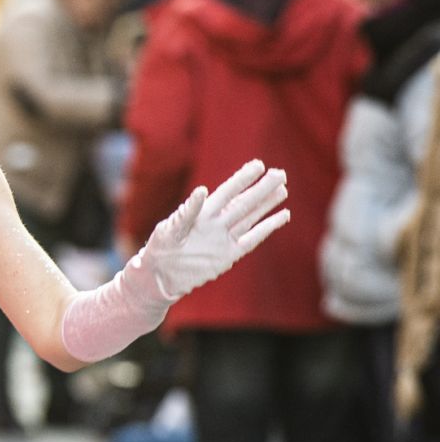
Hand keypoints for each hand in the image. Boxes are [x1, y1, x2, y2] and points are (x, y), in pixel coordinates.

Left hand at [139, 160, 288, 300]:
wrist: (158, 277)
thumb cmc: (159, 249)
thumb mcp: (169, 230)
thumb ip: (187, 212)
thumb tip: (202, 190)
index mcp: (201, 213)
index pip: (226, 192)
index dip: (242, 179)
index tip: (258, 165)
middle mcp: (216, 223)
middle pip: (243, 202)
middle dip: (261, 188)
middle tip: (280, 173)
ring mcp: (224, 238)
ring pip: (251, 217)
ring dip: (267, 204)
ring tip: (283, 189)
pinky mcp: (230, 255)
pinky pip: (253, 239)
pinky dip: (268, 227)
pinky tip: (283, 215)